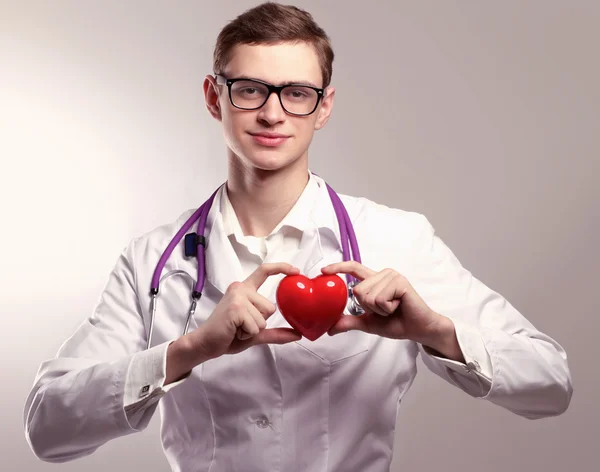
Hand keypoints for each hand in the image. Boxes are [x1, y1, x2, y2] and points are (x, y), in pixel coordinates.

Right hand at [189, 262, 302, 360]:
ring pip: (264, 318)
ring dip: (253, 330)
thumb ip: (276, 332)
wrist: (205, 344)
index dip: (281, 268)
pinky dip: (247, 334)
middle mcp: (240, 289)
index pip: (264, 271)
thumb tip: (298, 334)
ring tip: (236, 328)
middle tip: (241, 325)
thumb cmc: (228, 335)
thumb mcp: (256, 332)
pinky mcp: (236, 309)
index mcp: (244, 289)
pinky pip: (256, 326)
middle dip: (260, 322)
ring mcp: (238, 297)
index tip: (296, 271)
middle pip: (270, 307)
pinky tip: (234, 331)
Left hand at [321, 261, 463, 360]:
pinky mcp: (399, 282)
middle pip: (357, 290)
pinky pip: (379, 299)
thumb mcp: (368, 323)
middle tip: (385, 310)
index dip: (338, 268)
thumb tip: (330, 328)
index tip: (323, 271)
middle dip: (368, 307)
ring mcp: (391, 276)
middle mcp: (382, 274)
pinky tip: (398, 306)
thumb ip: (350, 322)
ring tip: (393, 308)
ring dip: (378, 309)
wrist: (418, 329)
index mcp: (375, 281)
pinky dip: (386, 309)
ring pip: (367, 295)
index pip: (354, 268)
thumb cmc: (397, 323)